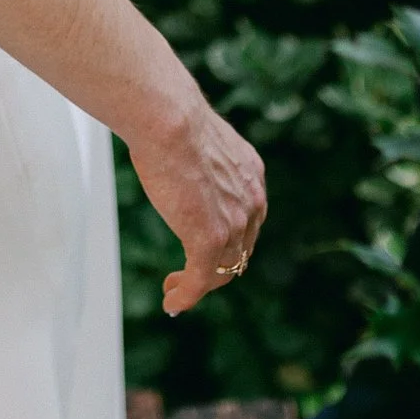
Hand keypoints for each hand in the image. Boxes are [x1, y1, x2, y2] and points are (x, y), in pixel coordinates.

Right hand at [128, 90, 267, 315]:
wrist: (168, 119)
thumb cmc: (169, 116)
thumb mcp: (197, 137)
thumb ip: (197, 153)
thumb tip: (173, 144)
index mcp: (251, 174)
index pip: (246, 220)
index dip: (228, 239)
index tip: (205, 247)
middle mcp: (251, 202)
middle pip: (238, 250)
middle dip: (215, 267)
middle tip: (188, 275)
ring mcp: (233, 224)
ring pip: (220, 271)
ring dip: (198, 285)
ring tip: (175, 290)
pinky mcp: (209, 240)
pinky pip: (199, 279)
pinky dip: (186, 295)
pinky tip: (172, 302)